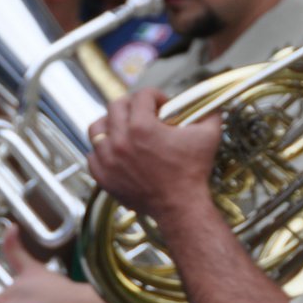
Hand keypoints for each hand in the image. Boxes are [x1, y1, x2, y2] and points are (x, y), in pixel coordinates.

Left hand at [86, 89, 220, 220]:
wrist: (181, 207)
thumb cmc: (193, 172)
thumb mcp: (208, 136)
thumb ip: (210, 113)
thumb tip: (210, 103)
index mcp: (142, 127)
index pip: (141, 95)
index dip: (155, 95)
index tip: (163, 104)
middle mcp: (120, 140)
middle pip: (115, 107)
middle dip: (132, 104)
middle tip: (144, 112)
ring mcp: (108, 160)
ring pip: (97, 129)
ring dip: (110, 123)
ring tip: (123, 128)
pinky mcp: (104, 177)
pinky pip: (92, 155)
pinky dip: (102, 150)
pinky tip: (117, 151)